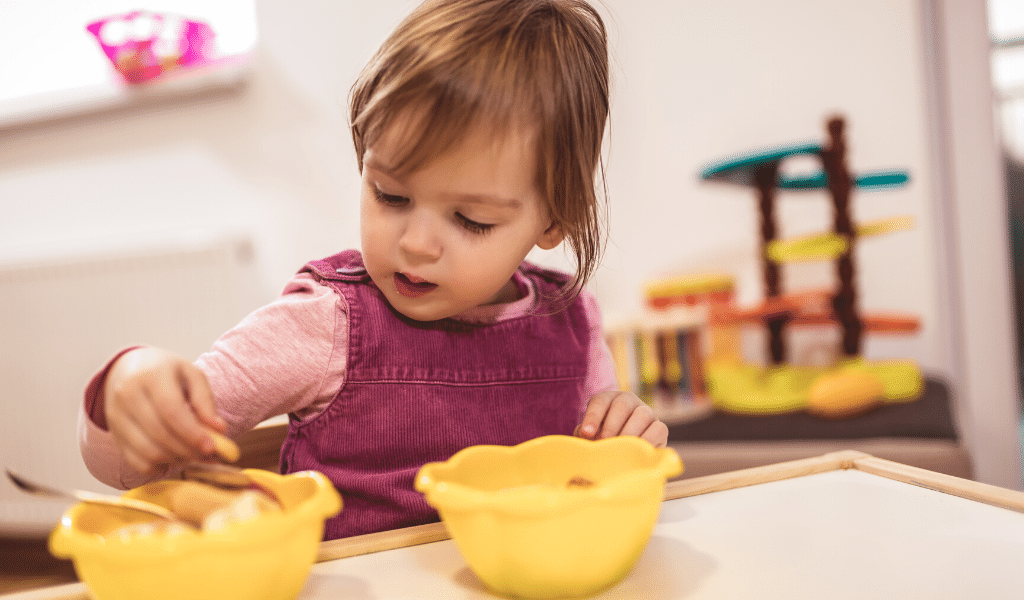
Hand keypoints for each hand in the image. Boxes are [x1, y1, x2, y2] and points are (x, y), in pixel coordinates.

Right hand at [101, 347, 225, 475]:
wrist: (128, 368)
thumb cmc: (166, 372)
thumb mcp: (191, 374)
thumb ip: (205, 400)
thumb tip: (219, 429)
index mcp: (151, 375)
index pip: (170, 410)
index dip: (192, 432)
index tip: (212, 446)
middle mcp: (127, 395)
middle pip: (159, 433)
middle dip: (188, 449)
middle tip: (208, 454)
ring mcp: (116, 416)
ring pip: (148, 451)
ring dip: (176, 459)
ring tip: (193, 453)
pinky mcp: (114, 434)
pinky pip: (136, 461)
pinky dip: (159, 466)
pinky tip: (173, 458)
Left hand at [574, 391, 667, 447]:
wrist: (626, 459)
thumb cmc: (603, 445)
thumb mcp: (591, 438)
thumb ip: (586, 436)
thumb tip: (585, 439)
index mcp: (608, 400)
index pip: (600, 401)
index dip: (592, 417)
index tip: (586, 434)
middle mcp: (629, 401)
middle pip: (622, 403)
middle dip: (611, 426)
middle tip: (604, 443)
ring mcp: (647, 413)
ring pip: (642, 414)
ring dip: (629, 433)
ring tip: (620, 450)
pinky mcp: (660, 428)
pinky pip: (658, 429)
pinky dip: (647, 441)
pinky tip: (637, 453)